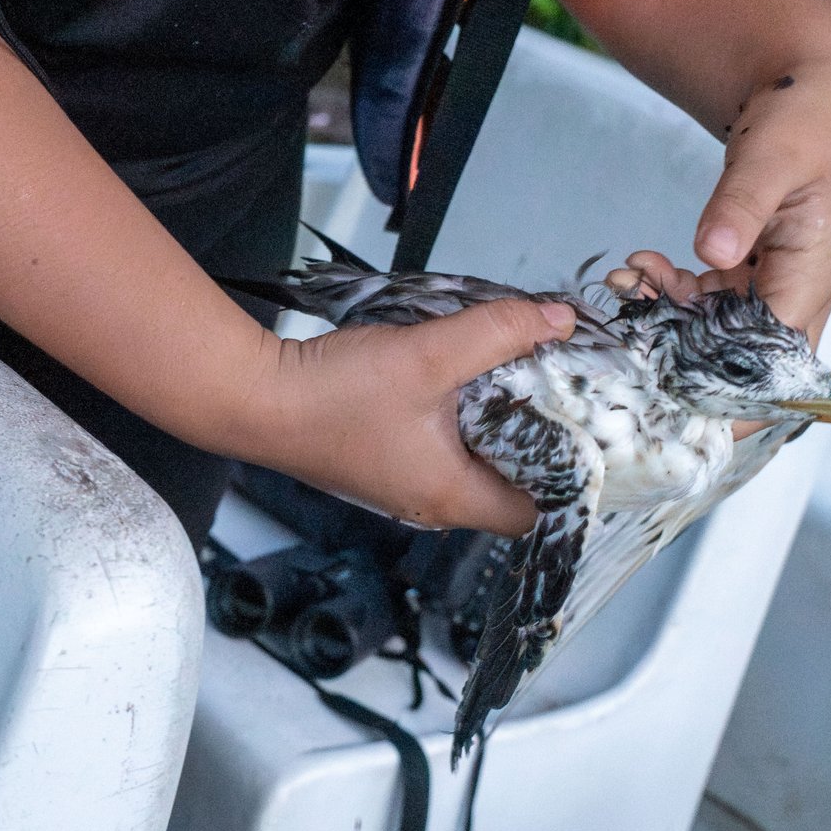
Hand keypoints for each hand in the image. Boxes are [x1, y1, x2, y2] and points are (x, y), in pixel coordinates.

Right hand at [224, 298, 577, 535]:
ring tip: (509, 377)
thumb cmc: (333, 394)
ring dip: (493, 427)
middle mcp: (429, 503)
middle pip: (507, 488)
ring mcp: (402, 487)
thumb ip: (498, 332)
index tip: (578, 426)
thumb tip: (558, 319)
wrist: (251, 398)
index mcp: (452, 496)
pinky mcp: (381, 464)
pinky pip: (440, 453)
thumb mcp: (429, 354)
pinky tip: (456, 380)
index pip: (535, 512)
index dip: (564, 475)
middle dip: (532, 442)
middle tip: (551, 390)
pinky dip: (459, 423)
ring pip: (472, 467)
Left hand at [603, 50, 830, 337]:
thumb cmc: (807, 121)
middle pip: (742, 353)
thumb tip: (713, 251)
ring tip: (629, 276)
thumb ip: (742, 204)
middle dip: (683, 343)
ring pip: (719, 328)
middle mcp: (799, 290)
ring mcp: (776, 283)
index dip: (720, 366)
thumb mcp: (771, 156)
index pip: (770, 352)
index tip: (664, 358)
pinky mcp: (754, 271)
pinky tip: (645, 265)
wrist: (814, 97)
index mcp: (813, 275)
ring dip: (670, 313)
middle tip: (631, 307)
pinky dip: (675, 290)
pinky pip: (711, 300)